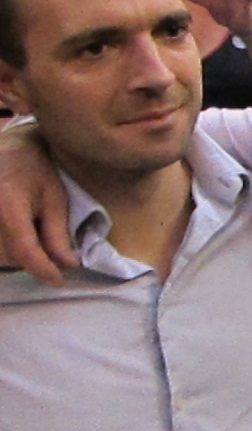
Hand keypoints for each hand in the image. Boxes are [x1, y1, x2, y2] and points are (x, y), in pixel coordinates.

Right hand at [0, 122, 76, 283]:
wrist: (5, 150)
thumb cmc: (34, 171)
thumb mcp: (54, 198)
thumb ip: (58, 233)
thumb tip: (67, 265)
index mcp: (7, 206)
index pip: (24, 250)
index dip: (42, 269)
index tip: (58, 281)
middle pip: (9, 257)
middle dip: (32, 260)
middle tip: (49, 249)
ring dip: (16, 257)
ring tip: (30, 234)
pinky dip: (4, 250)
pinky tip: (14, 237)